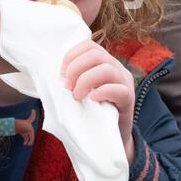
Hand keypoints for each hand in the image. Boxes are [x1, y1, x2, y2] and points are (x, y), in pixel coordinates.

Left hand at [61, 39, 134, 166]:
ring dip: (86, 81)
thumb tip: (51, 77)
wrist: (112, 135)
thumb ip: (72, 81)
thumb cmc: (92, 112)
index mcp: (104, 62)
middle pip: (96, 54)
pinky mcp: (129, 98)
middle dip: (75, 69)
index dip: (71, 56)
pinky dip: (101, 92)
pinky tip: (92, 100)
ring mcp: (124, 81)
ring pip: (107, 69)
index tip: (61, 74)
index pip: (88, 46)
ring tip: (77, 96)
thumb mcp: (81, 91)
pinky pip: (118, 89)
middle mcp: (116, 67)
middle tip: (68, 88)